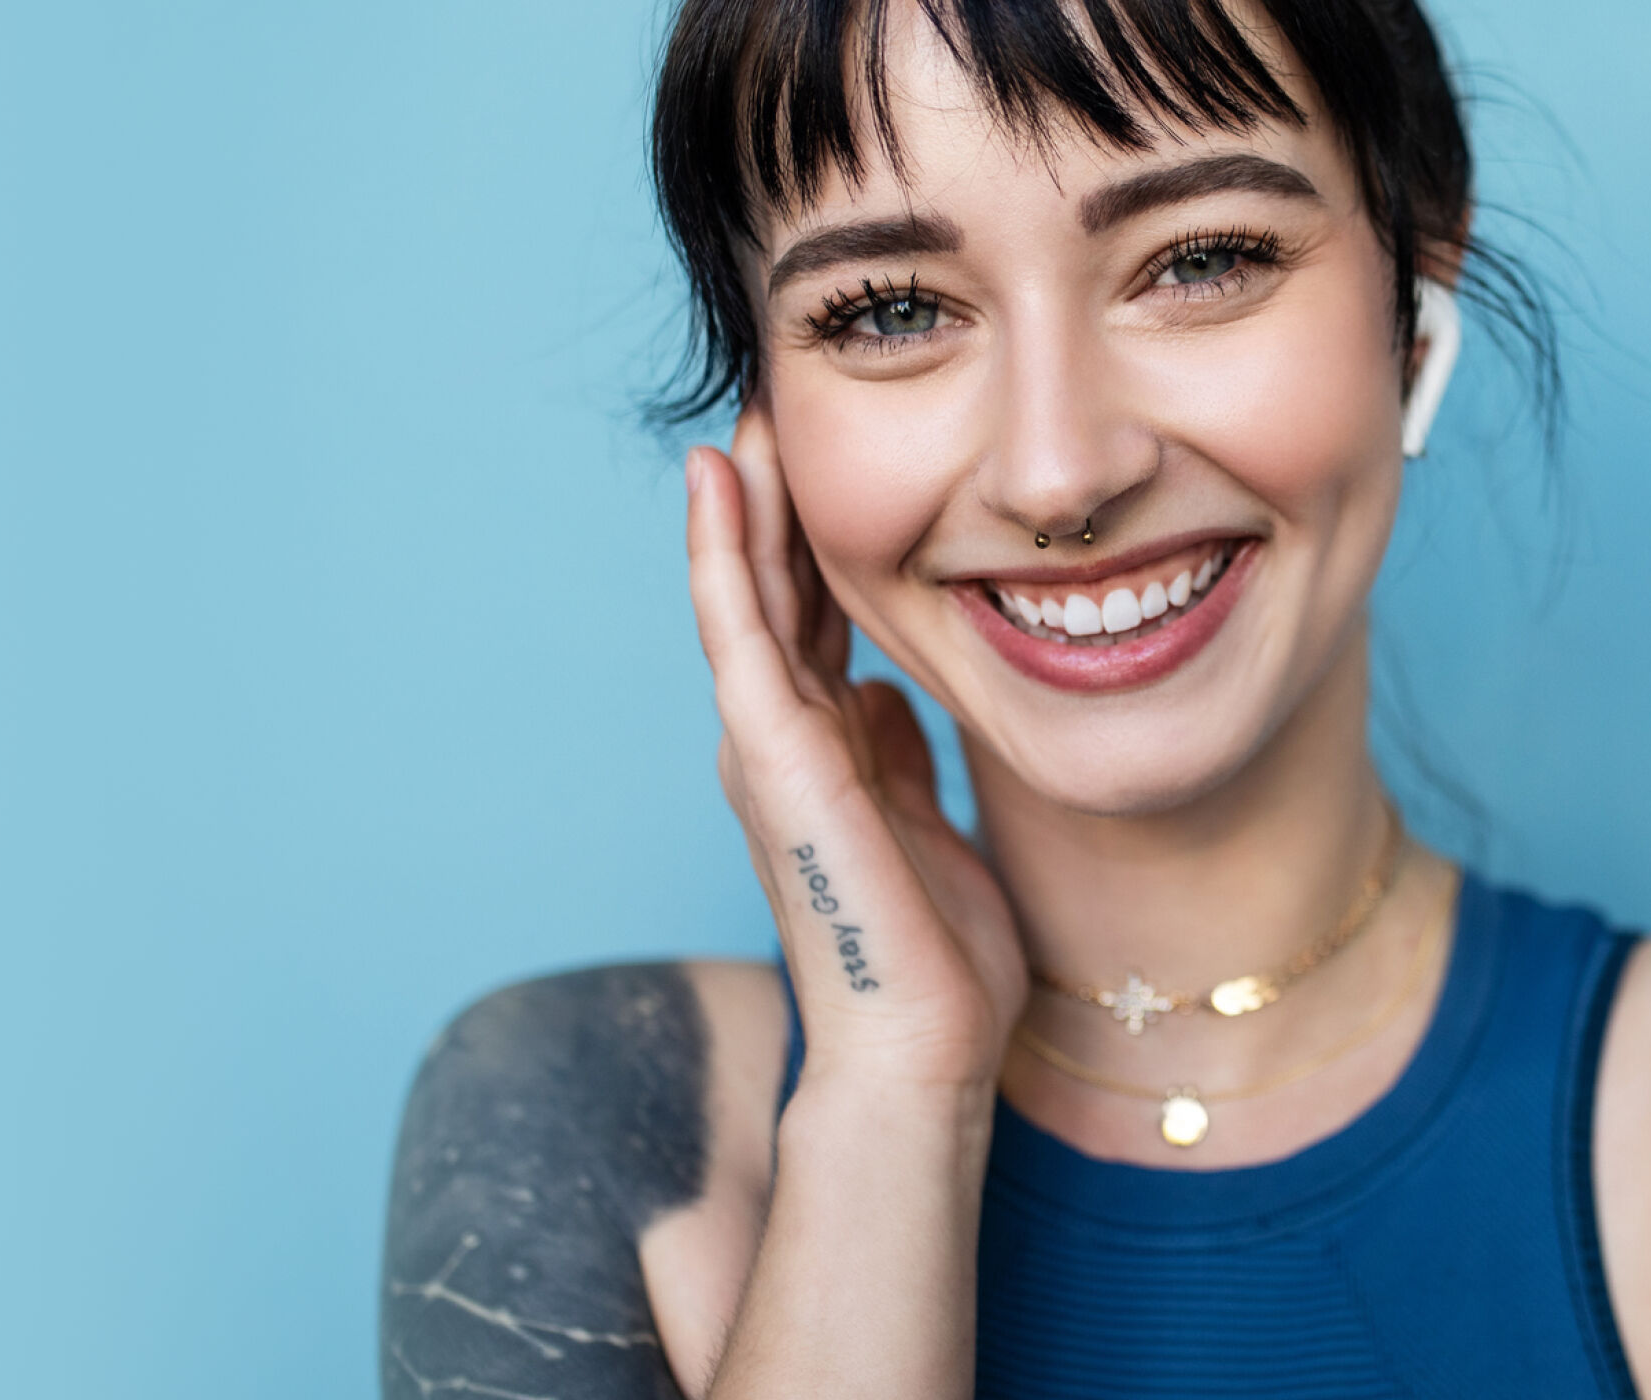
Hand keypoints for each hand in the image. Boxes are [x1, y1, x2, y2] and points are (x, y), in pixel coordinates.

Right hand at [684, 406, 1026, 1091]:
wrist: (919, 1048)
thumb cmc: (933, 961)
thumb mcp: (927, 823)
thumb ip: (900, 756)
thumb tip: (889, 695)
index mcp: (820, 753)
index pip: (806, 619)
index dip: (809, 540)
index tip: (821, 461)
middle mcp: (778, 741)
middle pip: (768, 593)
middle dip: (770, 504)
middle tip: (771, 409)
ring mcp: (764, 746)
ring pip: (741, 596)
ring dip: (738, 505)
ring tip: (738, 419)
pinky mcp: (768, 755)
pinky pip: (735, 631)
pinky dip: (720, 553)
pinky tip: (716, 482)